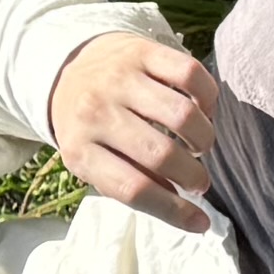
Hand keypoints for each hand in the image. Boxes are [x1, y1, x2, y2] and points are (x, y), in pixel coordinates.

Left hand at [48, 28, 222, 232]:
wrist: (67, 67)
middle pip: (161, 155)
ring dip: (202, 139)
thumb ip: (132, 184)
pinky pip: (190, 74)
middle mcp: (96, 112)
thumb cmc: (89, 127)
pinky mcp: (141, 51)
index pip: (133, 189)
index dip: (173, 211)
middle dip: (193, 177)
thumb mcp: (94, 162)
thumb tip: (184, 211)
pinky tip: (201, 110)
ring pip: (182, 115)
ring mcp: (119, 78)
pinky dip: (207, 98)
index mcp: (79, 150)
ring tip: (198, 146)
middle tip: (197, 181)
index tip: (200, 222)